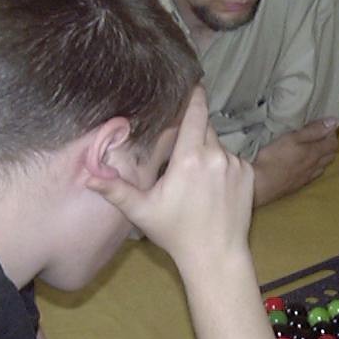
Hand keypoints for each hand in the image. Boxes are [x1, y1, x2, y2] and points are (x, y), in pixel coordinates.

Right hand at [90, 88, 253, 276]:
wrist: (216, 256)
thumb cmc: (176, 234)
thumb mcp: (141, 211)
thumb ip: (116, 190)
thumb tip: (89, 175)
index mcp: (190, 158)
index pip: (195, 114)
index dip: (194, 97)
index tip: (194, 82)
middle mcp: (216, 156)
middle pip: (205, 129)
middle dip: (192, 136)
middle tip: (180, 159)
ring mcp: (235, 165)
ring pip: (218, 146)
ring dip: (207, 154)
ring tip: (196, 183)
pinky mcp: (249, 175)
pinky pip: (232, 161)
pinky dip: (222, 167)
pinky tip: (212, 190)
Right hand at [252, 118, 338, 205]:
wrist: (260, 184)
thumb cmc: (274, 158)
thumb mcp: (292, 138)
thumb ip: (313, 130)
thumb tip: (334, 122)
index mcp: (314, 153)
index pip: (332, 143)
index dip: (331, 133)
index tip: (323, 126)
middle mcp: (314, 167)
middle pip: (330, 156)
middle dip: (329, 145)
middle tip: (320, 136)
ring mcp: (306, 178)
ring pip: (322, 167)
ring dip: (322, 158)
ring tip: (313, 150)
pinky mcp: (297, 186)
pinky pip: (312, 176)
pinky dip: (313, 169)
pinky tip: (304, 167)